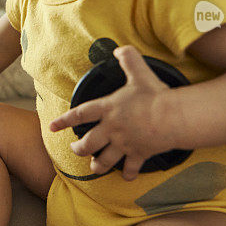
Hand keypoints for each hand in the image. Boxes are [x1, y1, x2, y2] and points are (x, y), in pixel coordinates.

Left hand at [48, 46, 179, 180]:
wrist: (172, 117)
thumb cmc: (154, 95)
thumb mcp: (140, 71)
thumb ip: (128, 58)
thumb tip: (119, 49)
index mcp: (108, 109)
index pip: (80, 114)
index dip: (64, 120)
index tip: (53, 127)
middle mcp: (112, 129)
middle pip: (88, 144)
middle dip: (78, 148)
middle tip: (75, 148)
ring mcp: (124, 144)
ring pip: (104, 160)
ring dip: (97, 165)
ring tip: (94, 167)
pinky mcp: (139, 154)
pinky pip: (130, 168)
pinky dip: (128, 173)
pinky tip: (127, 176)